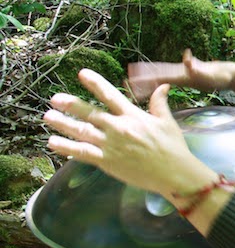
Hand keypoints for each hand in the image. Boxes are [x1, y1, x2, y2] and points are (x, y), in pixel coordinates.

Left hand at [44, 69, 213, 197]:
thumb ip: (160, 103)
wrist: (174, 173)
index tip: (82, 74)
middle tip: (55, 99)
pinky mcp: (107, 161)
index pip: (110, 96)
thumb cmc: (173, 147)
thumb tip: (163, 85)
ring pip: (82, 131)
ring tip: (48, 117)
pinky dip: (66, 147)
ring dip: (63, 123)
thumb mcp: (167, 122)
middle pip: (90, 113)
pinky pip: (82, 153)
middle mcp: (118, 128)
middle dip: (71, 105)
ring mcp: (111, 145)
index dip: (95, 83)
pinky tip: (53, 142)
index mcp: (133, 116)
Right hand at [127, 48, 232, 100]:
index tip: (131, 82)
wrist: (227, 72)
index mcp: (180, 72)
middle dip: (139, 79)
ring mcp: (179, 72)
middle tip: (123, 83)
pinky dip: (153, 80)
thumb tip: (186, 56)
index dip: (145, 79)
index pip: (158, 76)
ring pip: (157, 75)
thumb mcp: (209, 74)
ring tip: (129, 80)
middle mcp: (177, 71)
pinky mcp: (181, 77)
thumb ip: (197, 69)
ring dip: (143, 78)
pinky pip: (163, 78)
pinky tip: (147, 83)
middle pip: (154, 74)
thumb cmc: (219, 76)